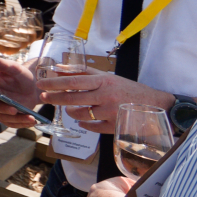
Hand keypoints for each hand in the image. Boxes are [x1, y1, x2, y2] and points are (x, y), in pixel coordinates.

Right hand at [0, 53, 46, 127]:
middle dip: (2, 109)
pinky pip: (11, 123)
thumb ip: (1, 64)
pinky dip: (21, 123)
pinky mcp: (7, 116)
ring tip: (30, 118)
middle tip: (14, 109)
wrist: (33, 86)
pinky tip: (32, 121)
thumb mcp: (13, 68)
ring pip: (1, 117)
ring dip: (15, 119)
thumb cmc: (21, 75)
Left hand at [35, 68, 171, 135]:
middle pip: (73, 99)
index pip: (74, 82)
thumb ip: (84, 73)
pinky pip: (92, 127)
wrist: (155, 104)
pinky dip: (84, 124)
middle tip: (43, 98)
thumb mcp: (108, 77)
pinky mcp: (114, 127)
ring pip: (81, 114)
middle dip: (55, 98)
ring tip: (68, 109)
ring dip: (70, 112)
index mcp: (104, 81)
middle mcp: (106, 96)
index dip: (55, 83)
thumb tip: (59, 69)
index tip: (41, 84)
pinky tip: (82, 121)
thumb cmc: (127, 89)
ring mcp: (110, 113)